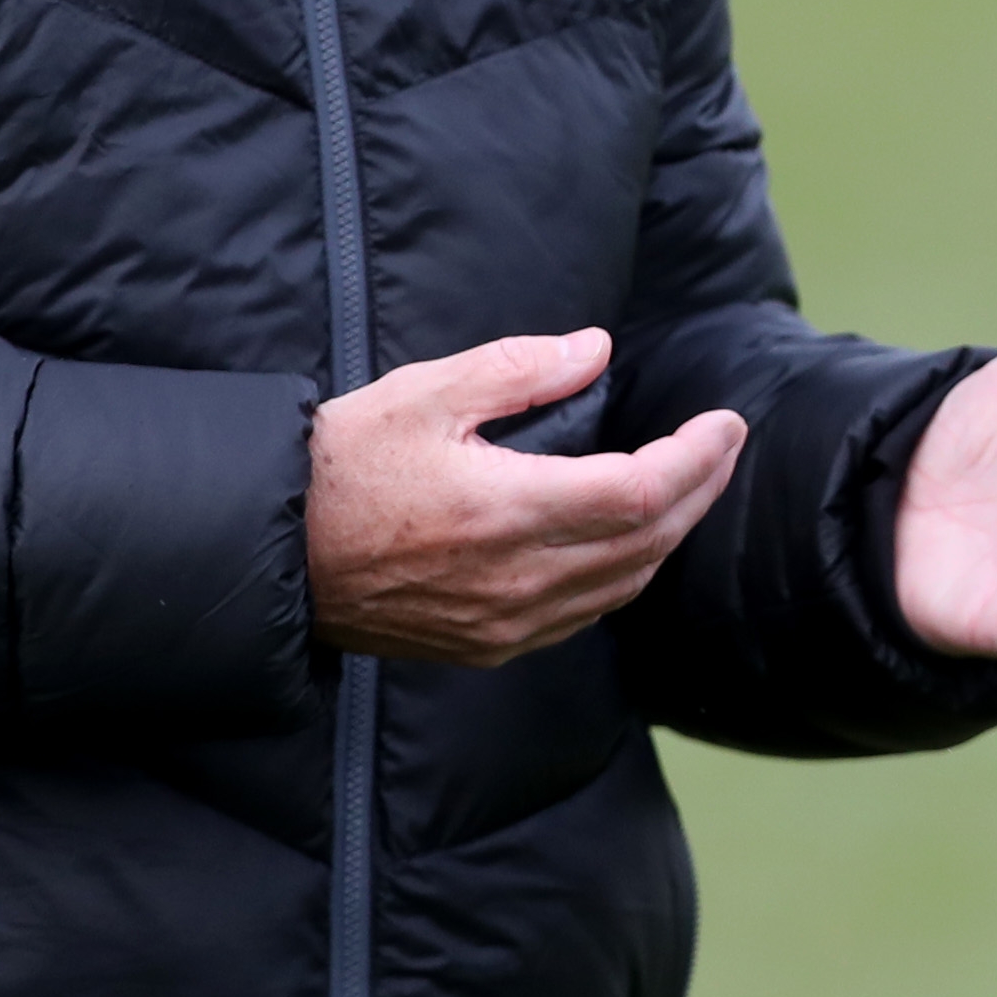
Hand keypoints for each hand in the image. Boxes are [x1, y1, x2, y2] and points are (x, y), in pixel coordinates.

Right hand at [308, 330, 744, 665]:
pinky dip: (623, 574)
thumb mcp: (424, 392)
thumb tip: (596, 349)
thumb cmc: (340, 464)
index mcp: (504, 510)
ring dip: (669, 535)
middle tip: (724, 445)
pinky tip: (629, 540)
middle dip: (701, 491)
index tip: (726, 422)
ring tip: (692, 483)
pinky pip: (582, 616)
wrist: (269, 553)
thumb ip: (519, 369)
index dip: (697, 458)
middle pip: (647, 544)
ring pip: (621, 586)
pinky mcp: (484, 647)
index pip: (641, 493)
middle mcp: (514, 581)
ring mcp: (502, 625)